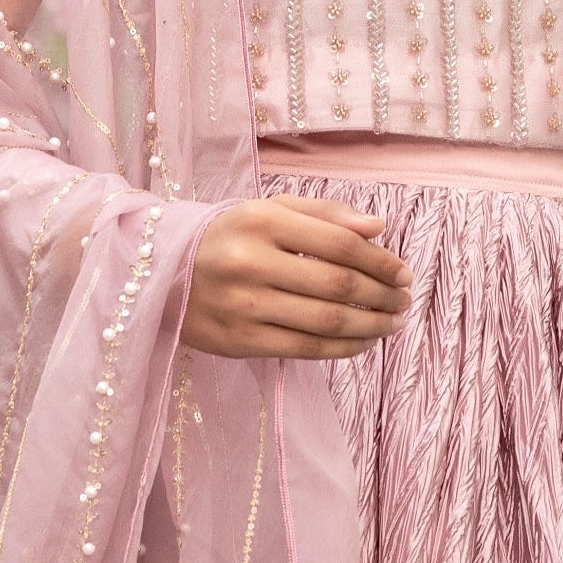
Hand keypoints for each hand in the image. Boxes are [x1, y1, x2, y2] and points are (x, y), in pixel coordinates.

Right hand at [183, 197, 412, 361]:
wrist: (158, 274)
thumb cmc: (226, 238)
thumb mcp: (266, 212)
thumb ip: (323, 215)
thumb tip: (378, 228)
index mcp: (260, 221)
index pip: (339, 243)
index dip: (381, 262)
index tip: (404, 273)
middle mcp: (250, 262)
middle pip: (338, 285)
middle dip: (382, 296)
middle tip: (404, 301)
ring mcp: (243, 305)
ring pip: (326, 321)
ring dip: (371, 326)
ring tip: (392, 323)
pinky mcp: (238, 342)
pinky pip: (305, 349)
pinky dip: (343, 347)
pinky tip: (363, 342)